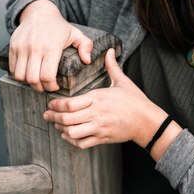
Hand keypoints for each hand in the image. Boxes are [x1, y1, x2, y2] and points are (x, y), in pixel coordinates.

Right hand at [8, 0, 92, 91]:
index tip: (55, 86)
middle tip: (46, 87)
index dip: (51, 86)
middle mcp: (35, 48)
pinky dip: (18, 74)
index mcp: (51, 47)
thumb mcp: (76, 33)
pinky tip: (28, 73)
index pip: (47, 76)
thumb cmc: (58, 26)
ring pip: (20, 76)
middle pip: (32, 79)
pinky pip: (12, 68)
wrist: (39, 12)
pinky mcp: (13, 46)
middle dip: (40, 88)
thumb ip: (86, 46)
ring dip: (28, 82)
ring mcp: (22, 47)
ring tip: (36, 81)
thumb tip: (87, 61)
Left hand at [43, 48, 167, 148]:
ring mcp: (99, 127)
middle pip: (67, 118)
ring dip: (61, 129)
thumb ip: (112, 66)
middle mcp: (96, 113)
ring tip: (57, 125)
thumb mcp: (123, 81)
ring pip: (72, 132)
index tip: (51, 103)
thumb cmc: (135, 101)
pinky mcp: (102, 138)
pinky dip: (72, 140)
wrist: (146, 121)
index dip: (57, 104)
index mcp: (98, 98)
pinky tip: (68, 135)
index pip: (71, 103)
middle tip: (47, 115)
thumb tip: (109, 50)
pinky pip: (82, 143)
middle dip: (54, 117)